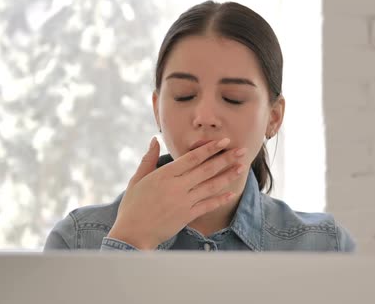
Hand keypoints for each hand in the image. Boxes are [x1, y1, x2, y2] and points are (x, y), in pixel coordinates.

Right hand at [107, 137, 246, 249]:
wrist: (132, 234)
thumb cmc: (133, 206)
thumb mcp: (137, 179)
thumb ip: (148, 159)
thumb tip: (155, 139)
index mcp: (164, 175)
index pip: (192, 158)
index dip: (210, 149)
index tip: (224, 141)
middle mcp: (177, 186)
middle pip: (206, 169)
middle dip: (226, 159)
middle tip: (242, 150)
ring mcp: (183, 202)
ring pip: (210, 186)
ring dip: (228, 176)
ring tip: (241, 167)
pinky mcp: (187, 216)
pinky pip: (208, 205)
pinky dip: (220, 199)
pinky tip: (232, 193)